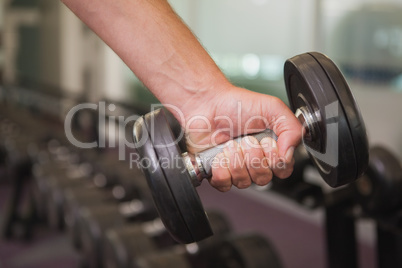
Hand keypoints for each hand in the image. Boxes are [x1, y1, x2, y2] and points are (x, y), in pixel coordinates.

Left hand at [181, 86, 301, 191]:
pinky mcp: (217, 171)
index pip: (283, 170)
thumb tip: (290, 153)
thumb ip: (291, 128)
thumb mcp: (272, 108)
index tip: (266, 143)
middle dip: (253, 158)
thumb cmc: (236, 104)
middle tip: (246, 140)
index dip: (275, 161)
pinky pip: (223, 184)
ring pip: (243, 182)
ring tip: (230, 144)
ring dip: (236, 162)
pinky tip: (219, 155)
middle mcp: (254, 160)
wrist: (207, 103)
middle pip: (263, 178)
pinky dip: (221, 170)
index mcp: (270, 148)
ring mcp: (235, 167)